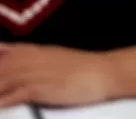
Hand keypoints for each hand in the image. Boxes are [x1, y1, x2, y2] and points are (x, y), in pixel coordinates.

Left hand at [0, 43, 114, 107]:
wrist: (105, 71)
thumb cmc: (83, 67)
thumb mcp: (54, 55)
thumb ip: (31, 56)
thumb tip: (11, 53)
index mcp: (32, 50)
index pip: (2, 55)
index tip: (0, 74)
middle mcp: (31, 59)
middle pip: (0, 69)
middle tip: (0, 88)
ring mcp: (35, 73)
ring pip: (3, 82)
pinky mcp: (42, 88)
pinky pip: (15, 95)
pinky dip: (5, 101)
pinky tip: (2, 105)